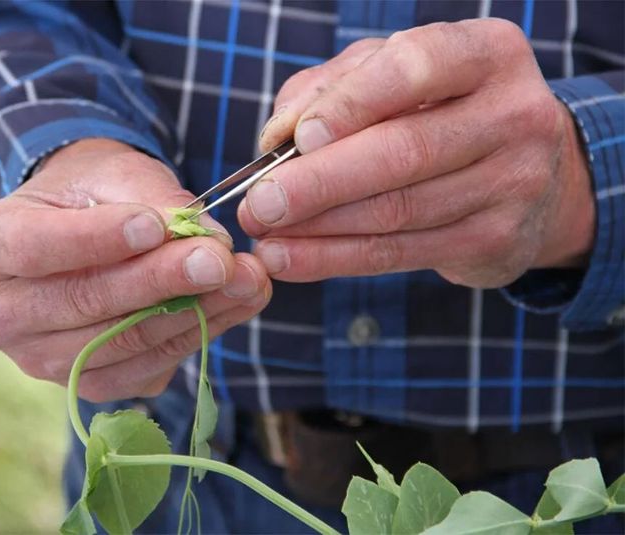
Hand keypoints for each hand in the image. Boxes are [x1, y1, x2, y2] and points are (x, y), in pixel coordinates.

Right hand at [0, 139, 270, 401]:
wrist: (82, 230)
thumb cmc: (90, 193)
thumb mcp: (112, 174)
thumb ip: (153, 201)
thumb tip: (210, 244)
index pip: (35, 248)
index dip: (97, 240)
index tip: (155, 226)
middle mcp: (0, 314)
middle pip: (83, 302)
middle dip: (161, 280)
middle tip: (220, 259)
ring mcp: (41, 359)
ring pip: (122, 342)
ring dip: (194, 312)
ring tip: (248, 278)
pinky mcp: (87, 383)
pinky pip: (145, 366)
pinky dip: (195, 335)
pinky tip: (233, 305)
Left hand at [241, 19, 593, 287]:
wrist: (526, 175)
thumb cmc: (436, 113)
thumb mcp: (389, 78)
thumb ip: (330, 91)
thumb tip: (276, 139)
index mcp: (486, 54)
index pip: (415, 67)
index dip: (351, 104)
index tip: (297, 138)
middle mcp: (514, 114)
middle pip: (404, 151)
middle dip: (320, 182)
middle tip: (260, 203)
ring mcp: (514, 182)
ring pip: (397, 210)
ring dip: (319, 229)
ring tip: (263, 236)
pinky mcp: (497, 240)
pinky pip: (401, 253)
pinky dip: (336, 259)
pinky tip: (291, 261)